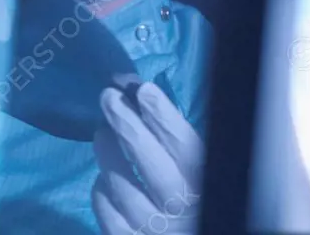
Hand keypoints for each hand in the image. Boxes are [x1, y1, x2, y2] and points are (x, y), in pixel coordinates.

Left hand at [92, 83, 203, 234]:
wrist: (182, 229)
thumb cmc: (192, 196)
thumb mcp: (197, 168)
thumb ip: (176, 139)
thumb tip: (140, 92)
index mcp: (207, 187)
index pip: (188, 152)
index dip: (165, 119)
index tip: (144, 90)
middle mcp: (185, 213)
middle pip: (155, 170)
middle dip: (129, 128)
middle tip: (108, 97)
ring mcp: (156, 231)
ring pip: (124, 190)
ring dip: (109, 153)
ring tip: (102, 131)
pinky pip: (109, 213)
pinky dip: (102, 190)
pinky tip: (104, 176)